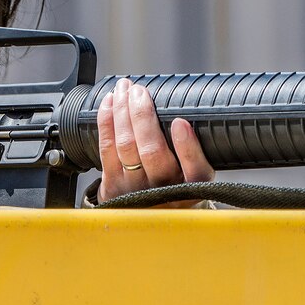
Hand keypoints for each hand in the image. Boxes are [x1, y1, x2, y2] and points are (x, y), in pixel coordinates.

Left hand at [97, 78, 214, 206]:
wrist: (150, 214)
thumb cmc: (177, 185)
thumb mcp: (198, 174)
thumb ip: (197, 150)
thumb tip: (188, 112)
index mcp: (192, 186)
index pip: (195, 170)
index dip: (187, 147)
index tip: (181, 122)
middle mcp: (163, 190)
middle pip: (152, 152)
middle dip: (142, 115)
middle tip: (140, 91)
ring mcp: (135, 189)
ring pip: (126, 146)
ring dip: (122, 112)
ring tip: (123, 90)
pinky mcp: (113, 186)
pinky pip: (106, 149)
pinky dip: (106, 122)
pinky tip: (109, 104)